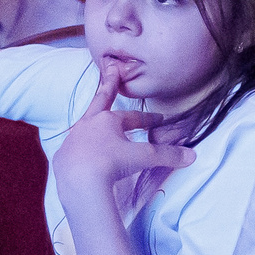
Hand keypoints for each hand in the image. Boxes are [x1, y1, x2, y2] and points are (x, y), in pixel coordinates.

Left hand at [53, 62, 195, 198]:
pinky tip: (85, 154)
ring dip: (93, 122)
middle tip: (112, 71)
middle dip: (108, 86)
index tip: (159, 120)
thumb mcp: (143, 158)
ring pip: (85, 126)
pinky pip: (73, 148)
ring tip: (96, 123)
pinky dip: (81, 147)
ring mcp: (72, 140)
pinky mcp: (62, 157)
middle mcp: (88, 125)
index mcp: (107, 120)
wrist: (80, 183)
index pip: (132, 116)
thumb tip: (192, 155)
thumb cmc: (112, 163)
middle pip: (100, 101)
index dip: (147, 118)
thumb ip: (167, 155)